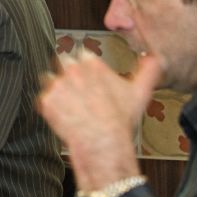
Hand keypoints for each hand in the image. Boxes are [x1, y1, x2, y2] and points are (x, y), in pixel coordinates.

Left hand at [36, 50, 159, 190]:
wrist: (103, 142)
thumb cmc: (120, 119)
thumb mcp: (139, 92)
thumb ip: (147, 71)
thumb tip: (153, 59)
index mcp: (91, 63)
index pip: (82, 54)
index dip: (85, 66)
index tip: (88, 76)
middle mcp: (71, 69)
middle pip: (62, 61)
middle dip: (67, 72)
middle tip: (76, 89)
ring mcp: (56, 84)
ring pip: (49, 78)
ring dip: (56, 88)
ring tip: (69, 103)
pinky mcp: (46, 100)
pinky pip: (43, 99)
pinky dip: (50, 106)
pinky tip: (64, 114)